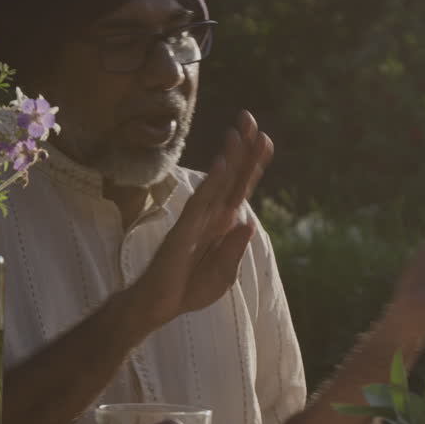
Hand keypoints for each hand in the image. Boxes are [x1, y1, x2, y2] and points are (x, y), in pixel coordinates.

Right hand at [131, 110, 272, 324]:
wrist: (159, 306)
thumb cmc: (188, 289)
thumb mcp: (222, 276)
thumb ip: (234, 251)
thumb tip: (246, 223)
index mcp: (223, 225)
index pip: (241, 188)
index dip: (253, 165)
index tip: (265, 138)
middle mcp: (211, 216)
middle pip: (230, 177)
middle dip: (241, 148)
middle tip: (249, 117)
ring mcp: (196, 221)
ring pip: (216, 184)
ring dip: (228, 158)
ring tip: (237, 132)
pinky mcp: (183, 230)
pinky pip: (200, 203)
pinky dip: (211, 184)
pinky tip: (221, 165)